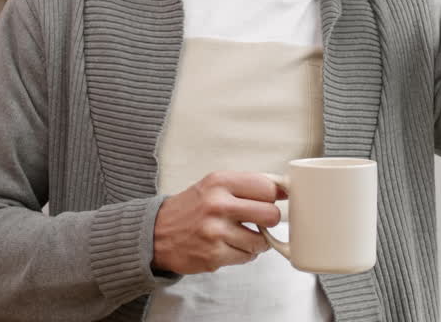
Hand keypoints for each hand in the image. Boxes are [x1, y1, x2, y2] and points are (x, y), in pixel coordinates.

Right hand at [152, 171, 284, 274]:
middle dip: (270, 220)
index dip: (275, 196)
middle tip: (259, 220)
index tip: (274, 200)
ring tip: (239, 235)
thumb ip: (246, 185)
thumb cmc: (192, 208)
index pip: (268, 187)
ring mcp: (215, 232)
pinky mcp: (214, 256)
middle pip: (271, 214)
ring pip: (262, 241)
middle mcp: (218, 204)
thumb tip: (284, 189)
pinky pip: (247, 257)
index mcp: (220, 182)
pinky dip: (243, 253)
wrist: (156, 233)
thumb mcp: (214, 185)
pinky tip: (228, 246)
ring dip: (256, 241)